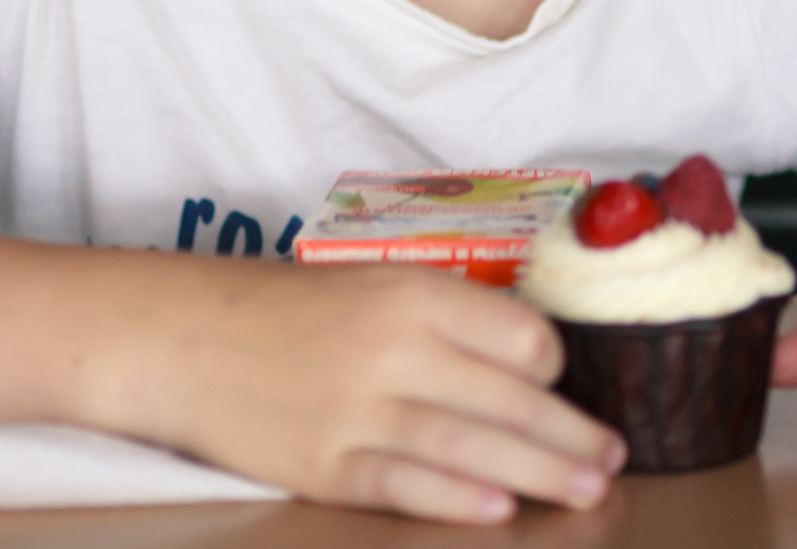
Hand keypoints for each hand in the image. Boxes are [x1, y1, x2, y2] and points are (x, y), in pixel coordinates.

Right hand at [102, 259, 625, 522]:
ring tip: (585, 491)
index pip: (519, 336)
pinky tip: (498, 511)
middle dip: (570, 436)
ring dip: (539, 474)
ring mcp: (357, 410)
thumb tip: (526, 363)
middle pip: (509, 398)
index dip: (551, 369)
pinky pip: (405, 485)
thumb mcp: (372, 284)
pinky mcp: (324, 464)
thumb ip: (445, 319)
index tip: (558, 389)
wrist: (184, 338)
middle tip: (612, 460)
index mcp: (412, 293)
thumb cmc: (285, 310)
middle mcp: (392, 348)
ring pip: (471, 446)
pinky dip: (455, 499)